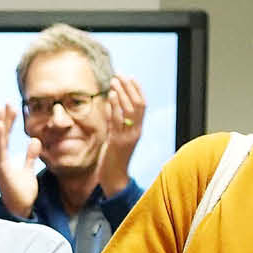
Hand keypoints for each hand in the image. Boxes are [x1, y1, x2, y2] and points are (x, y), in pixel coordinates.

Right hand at [0, 104, 40, 217]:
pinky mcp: (0, 169)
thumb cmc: (23, 193)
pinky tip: (1, 125)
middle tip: (5, 103)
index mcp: (3, 160)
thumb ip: (30, 156)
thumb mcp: (29, 170)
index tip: (13, 108)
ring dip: (0, 125)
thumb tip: (35, 140)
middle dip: (3, 119)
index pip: (5, 138)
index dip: (9, 123)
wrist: (22, 210)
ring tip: (2, 110)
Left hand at [99, 75, 145, 190]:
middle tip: (120, 74)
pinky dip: (114, 107)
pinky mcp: (117, 142)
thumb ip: (116, 124)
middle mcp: (136, 131)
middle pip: (137, 104)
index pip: (142, 105)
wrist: (114, 178)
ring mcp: (128, 136)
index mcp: (138, 129)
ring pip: (128, 110)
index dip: (137, 90)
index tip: (130, 77)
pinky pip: (117, 121)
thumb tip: (111, 106)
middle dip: (129, 88)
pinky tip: (110, 96)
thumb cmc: (113, 158)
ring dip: (121, 94)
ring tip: (114, 80)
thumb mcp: (116, 137)